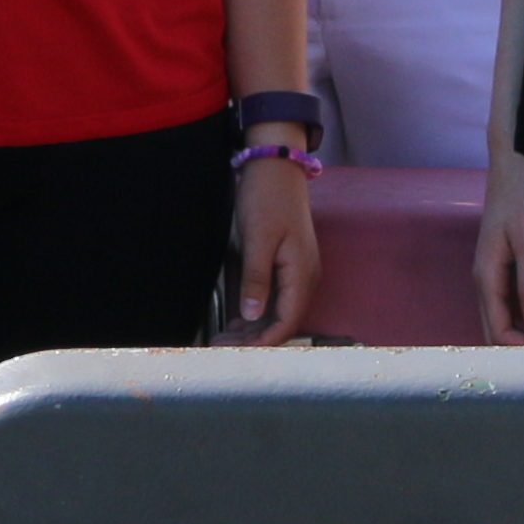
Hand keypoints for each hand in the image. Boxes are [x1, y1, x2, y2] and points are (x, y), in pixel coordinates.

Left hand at [225, 153, 320, 344]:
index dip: (263, 343)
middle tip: (219, 348)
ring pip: (276, 313)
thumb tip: (252, 315)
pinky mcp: (286, 266)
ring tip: (222, 339)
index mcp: (301, 275)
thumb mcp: (257, 238)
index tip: (236, 356)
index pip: (286, 323)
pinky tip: (235, 322)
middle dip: (252, 341)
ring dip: (251, 329)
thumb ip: (256, 278)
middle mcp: (304, 278)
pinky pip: (274, 299)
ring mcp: (296, 272)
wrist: (276, 166)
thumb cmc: (268, 198)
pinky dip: (255, 314)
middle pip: (281, 322)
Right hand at [473, 149, 523, 345]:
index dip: (523, 348)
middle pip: (496, 326)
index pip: (497, 330)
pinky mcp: (504, 260)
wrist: (516, 161)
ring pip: (503, 314)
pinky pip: (510, 298)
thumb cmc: (523, 197)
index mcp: (487, 275)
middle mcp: (485, 277)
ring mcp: (493, 268)